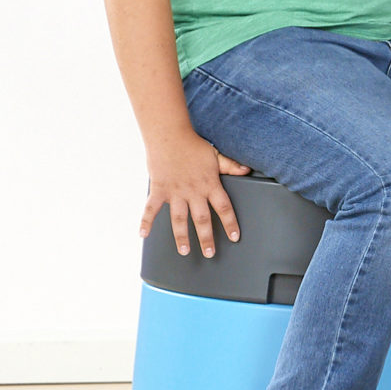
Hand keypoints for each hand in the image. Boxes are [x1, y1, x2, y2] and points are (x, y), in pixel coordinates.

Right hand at [139, 132, 249, 257]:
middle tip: (210, 254)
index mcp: (209, 184)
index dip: (230, 223)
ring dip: (182, 237)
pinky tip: (143, 235)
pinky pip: (151, 209)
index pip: (224, 208)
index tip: (234, 237)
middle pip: (202, 219)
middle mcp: (193, 192)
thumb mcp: (216, 155)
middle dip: (207, 238)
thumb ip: (231, 166)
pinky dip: (146, 222)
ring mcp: (175, 192)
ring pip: (179, 220)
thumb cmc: (193, 145)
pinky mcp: (159, 190)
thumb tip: (247, 170)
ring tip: (184, 251)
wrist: (170, 135)